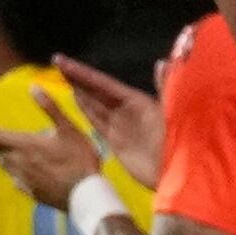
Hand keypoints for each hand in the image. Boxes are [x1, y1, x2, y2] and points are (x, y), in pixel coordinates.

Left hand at [0, 89, 105, 210]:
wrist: (84, 195)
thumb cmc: (78, 159)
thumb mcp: (68, 129)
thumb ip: (49, 108)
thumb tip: (33, 86)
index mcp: (25, 145)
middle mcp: (18, 163)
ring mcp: (23, 179)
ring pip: (3, 165)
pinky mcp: (30, 191)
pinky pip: (15, 178)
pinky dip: (11, 170)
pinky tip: (17, 171)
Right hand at [54, 53, 166, 186]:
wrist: (175, 174)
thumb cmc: (176, 142)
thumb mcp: (172, 113)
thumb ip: (165, 88)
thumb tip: (161, 63)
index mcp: (137, 101)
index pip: (103, 83)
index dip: (83, 72)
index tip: (63, 61)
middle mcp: (126, 109)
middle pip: (96, 90)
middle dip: (78, 77)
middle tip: (59, 62)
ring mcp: (120, 125)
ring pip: (94, 104)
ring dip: (79, 91)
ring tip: (63, 76)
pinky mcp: (116, 142)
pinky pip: (97, 122)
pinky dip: (86, 110)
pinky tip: (76, 99)